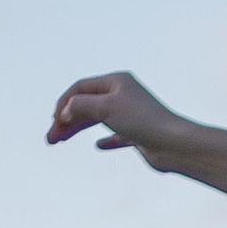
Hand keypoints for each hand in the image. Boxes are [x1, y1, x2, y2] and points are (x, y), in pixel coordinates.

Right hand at [46, 70, 188, 165]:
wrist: (175, 145)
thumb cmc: (143, 121)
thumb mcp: (106, 108)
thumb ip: (81, 106)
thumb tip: (65, 110)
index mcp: (116, 81)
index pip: (81, 88)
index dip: (64, 103)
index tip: (55, 121)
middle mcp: (123, 95)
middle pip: (86, 105)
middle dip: (66, 121)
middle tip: (51, 138)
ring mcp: (131, 115)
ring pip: (97, 120)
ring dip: (78, 130)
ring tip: (60, 142)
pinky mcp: (139, 135)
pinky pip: (117, 136)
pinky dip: (106, 140)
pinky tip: (99, 146)